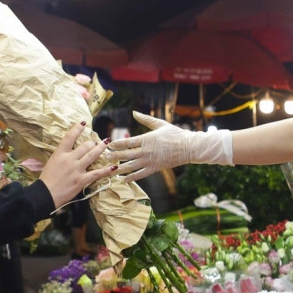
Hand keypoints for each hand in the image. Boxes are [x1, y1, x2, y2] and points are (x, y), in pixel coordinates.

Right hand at [38, 123, 114, 207]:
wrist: (45, 194)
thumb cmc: (46, 179)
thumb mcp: (51, 163)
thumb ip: (61, 156)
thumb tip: (69, 151)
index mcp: (59, 154)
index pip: (69, 137)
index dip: (77, 128)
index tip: (83, 122)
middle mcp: (69, 159)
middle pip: (85, 146)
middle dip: (92, 142)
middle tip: (96, 141)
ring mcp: (76, 169)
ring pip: (92, 155)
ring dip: (101, 148)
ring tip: (106, 143)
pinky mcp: (81, 180)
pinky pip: (97, 173)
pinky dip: (106, 170)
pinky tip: (114, 167)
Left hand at [109, 112, 232, 182]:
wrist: (188, 147)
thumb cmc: (175, 133)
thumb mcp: (160, 124)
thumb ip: (146, 119)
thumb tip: (134, 112)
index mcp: (147, 138)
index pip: (128, 142)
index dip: (117, 144)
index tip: (109, 144)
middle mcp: (147, 150)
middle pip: (127, 154)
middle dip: (115, 156)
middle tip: (104, 157)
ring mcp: (151, 161)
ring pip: (132, 166)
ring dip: (120, 168)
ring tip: (111, 169)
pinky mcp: (155, 168)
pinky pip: (141, 174)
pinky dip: (131, 178)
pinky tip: (123, 180)